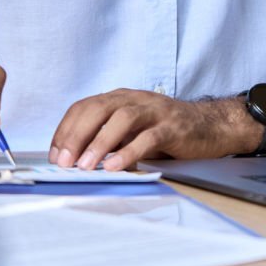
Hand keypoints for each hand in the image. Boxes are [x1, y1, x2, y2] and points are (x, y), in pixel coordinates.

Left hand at [48, 88, 265, 171]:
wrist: (211, 125)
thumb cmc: (166, 130)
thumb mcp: (132, 131)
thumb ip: (109, 140)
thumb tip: (76, 160)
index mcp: (119, 98)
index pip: (84, 107)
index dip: (66, 129)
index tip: (54, 154)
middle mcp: (133, 99)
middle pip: (98, 109)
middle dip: (76, 135)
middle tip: (63, 161)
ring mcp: (154, 111)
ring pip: (121, 119)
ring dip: (99, 143)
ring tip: (85, 165)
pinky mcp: (172, 127)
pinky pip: (148, 137)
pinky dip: (129, 152)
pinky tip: (116, 167)